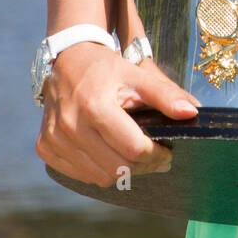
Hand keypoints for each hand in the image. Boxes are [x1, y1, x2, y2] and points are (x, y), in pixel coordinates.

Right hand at [36, 43, 200, 187]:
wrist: (67, 61)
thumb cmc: (106, 68)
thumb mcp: (137, 75)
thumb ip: (166, 94)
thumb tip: (192, 112)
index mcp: (95, 105)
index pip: (133, 148)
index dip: (156, 154)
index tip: (169, 151)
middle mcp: (70, 125)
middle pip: (117, 167)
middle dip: (144, 166)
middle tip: (156, 157)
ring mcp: (55, 139)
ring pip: (100, 176)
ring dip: (123, 171)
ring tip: (135, 156)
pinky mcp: (45, 148)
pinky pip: (80, 174)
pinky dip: (99, 170)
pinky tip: (110, 154)